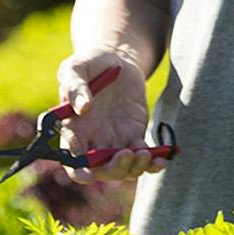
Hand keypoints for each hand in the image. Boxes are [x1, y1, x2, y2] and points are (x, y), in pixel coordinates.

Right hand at [52, 51, 165, 181]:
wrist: (117, 59)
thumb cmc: (90, 63)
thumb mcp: (76, 68)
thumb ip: (75, 87)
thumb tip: (83, 108)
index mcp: (73, 130)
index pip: (72, 161)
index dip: (79, 172)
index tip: (90, 175)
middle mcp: (92, 141)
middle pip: (101, 170)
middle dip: (114, 170)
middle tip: (128, 154)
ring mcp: (114, 141)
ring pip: (123, 168)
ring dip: (134, 168)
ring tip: (145, 153)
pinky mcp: (134, 135)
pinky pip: (143, 157)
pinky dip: (152, 163)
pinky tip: (161, 160)